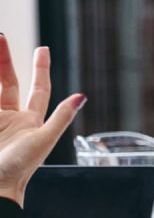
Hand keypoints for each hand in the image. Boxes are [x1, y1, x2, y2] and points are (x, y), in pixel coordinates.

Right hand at [0, 36, 84, 205]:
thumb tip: (81, 96)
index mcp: (31, 120)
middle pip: (7, 82)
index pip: (38, 88)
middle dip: (3, 60)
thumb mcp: (43, 140)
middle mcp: (11, 118)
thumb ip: (61, 117)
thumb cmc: (20, 168)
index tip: (43, 49)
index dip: (41, 69)